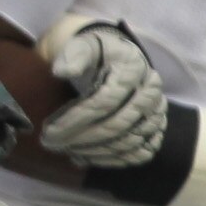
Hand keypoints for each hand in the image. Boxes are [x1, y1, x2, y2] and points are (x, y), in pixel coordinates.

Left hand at [40, 19, 164, 168]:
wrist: (118, 58)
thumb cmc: (96, 53)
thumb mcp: (83, 46)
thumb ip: (73, 55)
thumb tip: (61, 72)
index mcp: (133, 69)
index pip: (103, 101)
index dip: (75, 120)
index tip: (48, 131)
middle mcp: (151, 92)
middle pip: (117, 125)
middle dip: (81, 139)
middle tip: (52, 145)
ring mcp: (157, 112)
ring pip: (129, 141)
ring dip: (95, 152)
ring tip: (66, 151)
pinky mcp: (157, 128)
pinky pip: (140, 152)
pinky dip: (114, 160)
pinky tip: (87, 158)